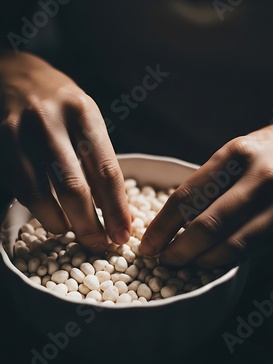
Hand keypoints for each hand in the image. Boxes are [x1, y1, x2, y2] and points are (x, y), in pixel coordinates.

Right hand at [0, 51, 130, 251]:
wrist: (15, 75)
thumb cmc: (61, 106)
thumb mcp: (87, 122)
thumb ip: (101, 164)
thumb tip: (119, 215)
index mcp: (82, 112)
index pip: (105, 170)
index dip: (116, 210)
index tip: (123, 235)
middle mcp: (49, 119)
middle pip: (74, 188)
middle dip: (89, 225)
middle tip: (99, 244)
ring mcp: (19, 132)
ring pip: (41, 195)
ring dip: (61, 224)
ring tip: (74, 232)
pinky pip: (20, 190)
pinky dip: (39, 212)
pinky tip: (53, 218)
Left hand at [141, 127, 272, 267]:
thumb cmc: (262, 155)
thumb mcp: (235, 155)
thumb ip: (207, 184)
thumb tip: (167, 224)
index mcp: (236, 155)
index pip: (188, 196)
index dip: (163, 226)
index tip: (147, 246)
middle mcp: (259, 177)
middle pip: (208, 224)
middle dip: (180, 249)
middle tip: (164, 261)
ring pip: (232, 244)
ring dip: (202, 260)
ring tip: (186, 264)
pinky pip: (251, 249)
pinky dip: (226, 259)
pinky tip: (211, 260)